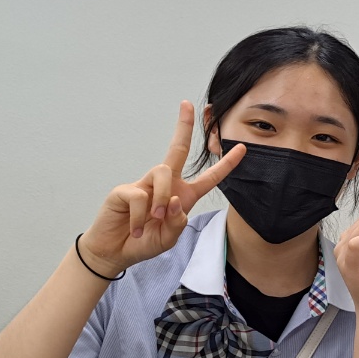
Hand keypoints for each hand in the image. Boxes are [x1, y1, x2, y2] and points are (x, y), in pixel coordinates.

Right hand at [79, 101, 244, 276]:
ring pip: (162, 171)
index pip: (209, 177)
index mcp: (183, 196)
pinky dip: (141, 215)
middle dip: (183, 127)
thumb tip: (173, 200)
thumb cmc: (144, 242)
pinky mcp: (124, 190)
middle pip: (178, 149)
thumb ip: (177, 223)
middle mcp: (165, 185)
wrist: (115, 252)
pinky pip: (140, 194)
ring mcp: (144, 184)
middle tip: (187, 105)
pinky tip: (136, 228)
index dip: (226, 164)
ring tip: (154, 219)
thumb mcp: (168, 238)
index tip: (243, 148)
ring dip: (161, 198)